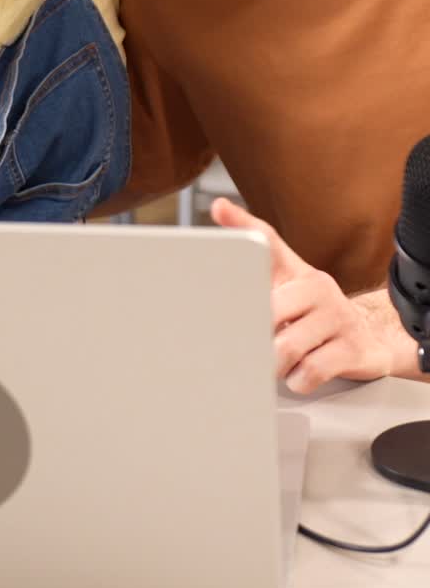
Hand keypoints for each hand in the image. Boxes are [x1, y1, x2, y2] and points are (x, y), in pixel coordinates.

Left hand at [210, 197, 405, 392]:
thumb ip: (254, 276)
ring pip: (288, 347)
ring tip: (279, 363)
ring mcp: (337, 316)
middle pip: (269, 312)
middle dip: (256, 338)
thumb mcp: (287, 293)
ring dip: (276, 365)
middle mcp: (317, 286)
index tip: (219, 208)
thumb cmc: (315, 316)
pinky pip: (312, 370)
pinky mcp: (352, 347)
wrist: (369, 338)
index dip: (242, 223)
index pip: (268, 242)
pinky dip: (298, 380)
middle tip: (255, 347)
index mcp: (296, 272)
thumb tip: (218, 239)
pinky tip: (300, 374)